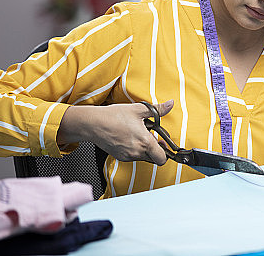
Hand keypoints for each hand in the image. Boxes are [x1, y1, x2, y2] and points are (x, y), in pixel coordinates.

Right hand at [58, 100, 173, 164]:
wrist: (94, 123)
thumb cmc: (114, 116)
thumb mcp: (139, 109)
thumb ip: (158, 109)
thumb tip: (170, 104)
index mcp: (144, 142)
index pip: (162, 159)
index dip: (165, 152)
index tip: (163, 143)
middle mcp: (137, 152)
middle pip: (154, 158)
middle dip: (155, 149)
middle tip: (150, 136)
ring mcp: (127, 156)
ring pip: (143, 157)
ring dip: (144, 149)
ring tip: (138, 134)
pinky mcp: (120, 157)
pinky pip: (133, 156)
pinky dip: (135, 150)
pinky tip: (129, 138)